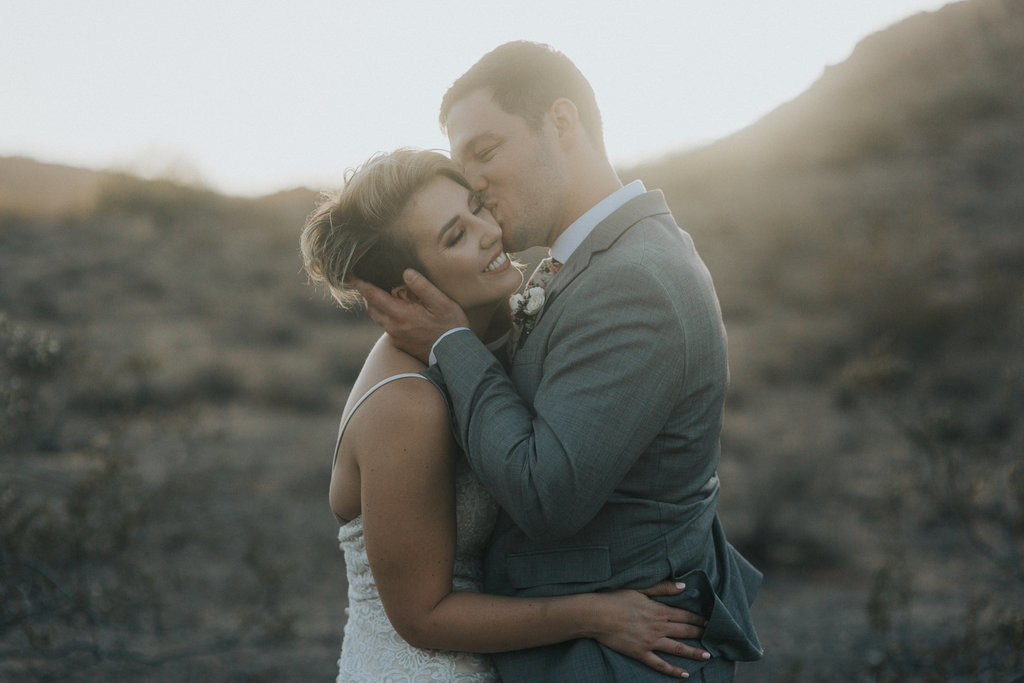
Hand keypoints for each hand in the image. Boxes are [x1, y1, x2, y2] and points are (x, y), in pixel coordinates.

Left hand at [354, 269, 468, 363]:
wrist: (454, 355)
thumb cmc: (450, 327)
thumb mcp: (442, 303)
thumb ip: (423, 287)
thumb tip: (406, 272)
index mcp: (401, 314)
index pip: (373, 296)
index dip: (360, 284)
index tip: (351, 274)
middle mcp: (393, 327)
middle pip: (371, 307)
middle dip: (368, 294)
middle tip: (370, 281)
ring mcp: (396, 337)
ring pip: (379, 318)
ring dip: (378, 305)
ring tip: (385, 294)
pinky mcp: (401, 344)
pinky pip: (388, 327)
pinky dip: (388, 316)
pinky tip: (400, 311)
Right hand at [589, 581, 709, 678]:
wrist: (597, 615)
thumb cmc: (615, 599)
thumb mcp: (640, 588)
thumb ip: (662, 588)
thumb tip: (682, 586)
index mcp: (658, 610)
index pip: (684, 615)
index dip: (698, 618)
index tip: (710, 620)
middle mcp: (658, 627)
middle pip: (684, 631)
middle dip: (700, 633)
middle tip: (714, 636)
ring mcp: (650, 642)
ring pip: (677, 648)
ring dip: (694, 652)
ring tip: (707, 655)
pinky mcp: (641, 653)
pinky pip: (660, 664)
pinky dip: (673, 670)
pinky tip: (684, 674)